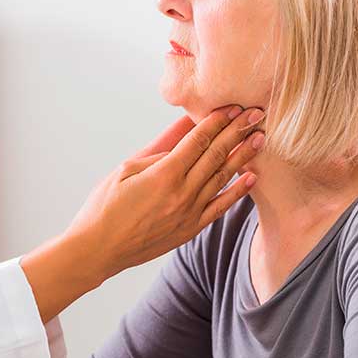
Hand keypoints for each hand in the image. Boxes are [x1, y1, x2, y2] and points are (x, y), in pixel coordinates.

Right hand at [65, 105, 264, 277]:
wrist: (98, 250)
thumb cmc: (105, 207)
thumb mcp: (126, 169)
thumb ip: (159, 148)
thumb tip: (183, 126)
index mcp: (163, 175)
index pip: (198, 141)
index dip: (218, 121)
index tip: (233, 106)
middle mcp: (182, 194)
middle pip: (216, 155)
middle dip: (237, 132)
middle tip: (256, 114)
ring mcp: (189, 213)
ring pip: (223, 178)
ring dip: (244, 156)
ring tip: (260, 138)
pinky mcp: (190, 229)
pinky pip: (220, 207)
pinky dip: (237, 191)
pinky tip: (251, 177)